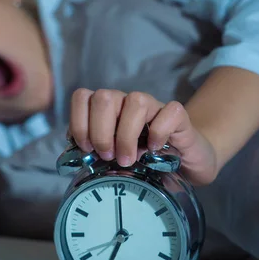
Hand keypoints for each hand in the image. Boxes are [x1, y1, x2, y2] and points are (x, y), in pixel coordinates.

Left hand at [69, 88, 218, 185]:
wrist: (183, 163)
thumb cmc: (144, 161)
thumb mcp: (113, 159)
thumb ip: (95, 153)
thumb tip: (75, 155)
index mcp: (107, 109)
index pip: (82, 97)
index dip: (79, 123)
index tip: (87, 149)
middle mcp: (126, 102)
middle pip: (103, 97)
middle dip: (101, 132)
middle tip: (108, 157)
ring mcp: (153, 105)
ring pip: (134, 100)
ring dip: (126, 135)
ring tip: (128, 159)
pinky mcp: (177, 114)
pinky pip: (167, 112)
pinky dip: (158, 133)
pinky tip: (155, 148)